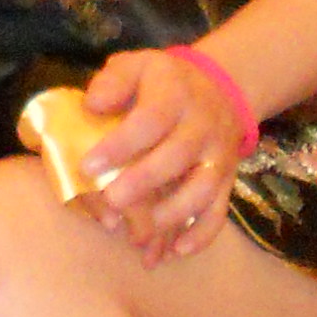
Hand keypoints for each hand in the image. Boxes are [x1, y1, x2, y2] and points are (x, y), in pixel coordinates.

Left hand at [66, 47, 246, 265]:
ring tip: (138, 235)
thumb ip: (113, 80)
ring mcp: (219, 154)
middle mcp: (202, 125)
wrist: (222, 86)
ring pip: (203, 189)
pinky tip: (175, 251)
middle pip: (177, 156)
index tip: (88, 166)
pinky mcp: (228, 178)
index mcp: (174, 93)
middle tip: (110, 203)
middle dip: (143, 183)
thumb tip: (92, 105)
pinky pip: (220, 209)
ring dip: (171, 215)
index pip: (150, 120)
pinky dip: (202, 234)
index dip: (120, 144)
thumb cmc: (163, 81)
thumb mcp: (137, 65)